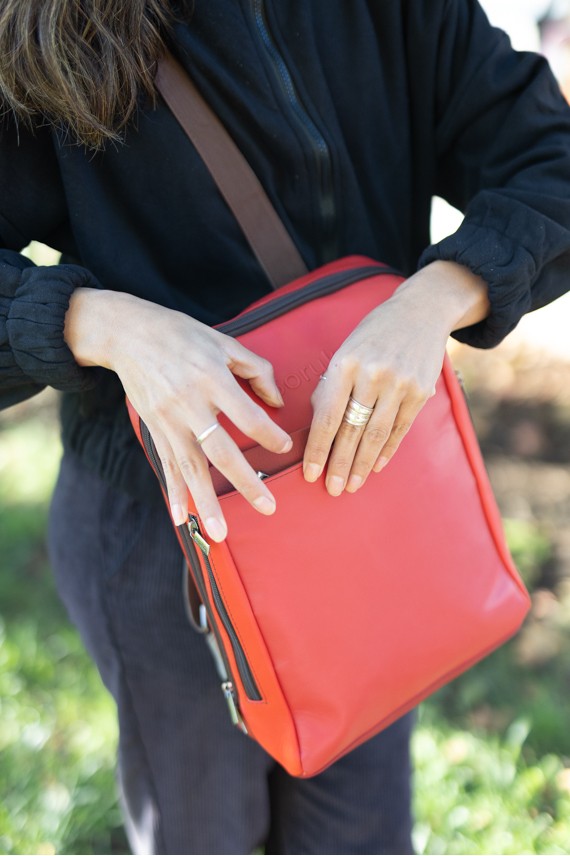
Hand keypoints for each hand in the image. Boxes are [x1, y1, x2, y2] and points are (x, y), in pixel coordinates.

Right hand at [65, 290, 292, 540]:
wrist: (128, 334)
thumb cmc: (182, 335)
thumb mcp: (224, 342)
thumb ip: (256, 369)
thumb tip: (277, 402)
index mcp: (212, 378)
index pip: (248, 416)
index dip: (269, 435)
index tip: (284, 448)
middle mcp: (189, 403)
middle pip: (222, 451)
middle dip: (246, 482)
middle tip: (268, 507)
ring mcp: (168, 420)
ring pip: (192, 468)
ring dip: (207, 502)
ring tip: (220, 533)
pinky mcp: (154, 428)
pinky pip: (167, 465)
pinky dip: (175, 492)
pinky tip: (181, 518)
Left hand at [303, 261, 489, 494]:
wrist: (420, 312)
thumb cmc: (373, 335)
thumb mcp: (344, 351)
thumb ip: (331, 387)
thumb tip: (318, 429)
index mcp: (346, 363)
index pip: (326, 416)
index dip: (318, 448)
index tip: (310, 472)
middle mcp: (373, 374)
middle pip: (352, 431)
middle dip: (339, 464)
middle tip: (332, 489)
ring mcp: (400, 384)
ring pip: (376, 435)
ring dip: (363, 464)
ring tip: (352, 484)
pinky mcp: (421, 391)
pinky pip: (400, 429)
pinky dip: (387, 450)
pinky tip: (376, 466)